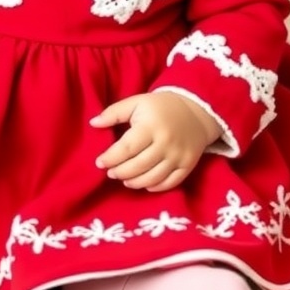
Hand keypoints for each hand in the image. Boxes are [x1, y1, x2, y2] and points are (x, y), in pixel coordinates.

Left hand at [91, 91, 220, 191]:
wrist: (196, 110)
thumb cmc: (160, 107)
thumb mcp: (137, 102)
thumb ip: (114, 112)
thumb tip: (93, 123)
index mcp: (151, 126)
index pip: (127, 148)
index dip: (111, 158)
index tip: (99, 162)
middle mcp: (165, 143)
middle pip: (138, 166)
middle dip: (120, 172)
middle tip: (110, 173)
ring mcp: (178, 156)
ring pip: (152, 178)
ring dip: (134, 182)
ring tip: (124, 179)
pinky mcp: (188, 165)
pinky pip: (169, 183)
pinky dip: (155, 187)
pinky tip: (143, 184)